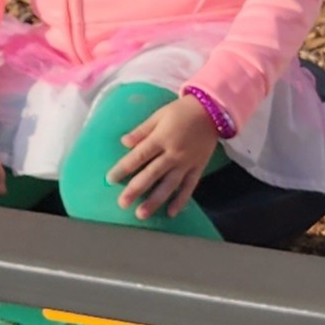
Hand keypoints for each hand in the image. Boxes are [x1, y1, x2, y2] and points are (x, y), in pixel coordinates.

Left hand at [108, 97, 220, 217]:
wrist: (213, 110)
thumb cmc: (182, 111)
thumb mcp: (159, 115)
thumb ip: (142, 131)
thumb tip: (123, 142)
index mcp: (162, 138)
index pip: (139, 156)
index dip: (124, 168)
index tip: (110, 179)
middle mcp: (173, 153)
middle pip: (152, 174)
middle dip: (136, 189)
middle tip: (122, 203)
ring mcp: (187, 162)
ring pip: (169, 185)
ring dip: (155, 200)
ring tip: (141, 214)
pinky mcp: (198, 167)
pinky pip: (189, 186)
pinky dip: (181, 200)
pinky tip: (171, 213)